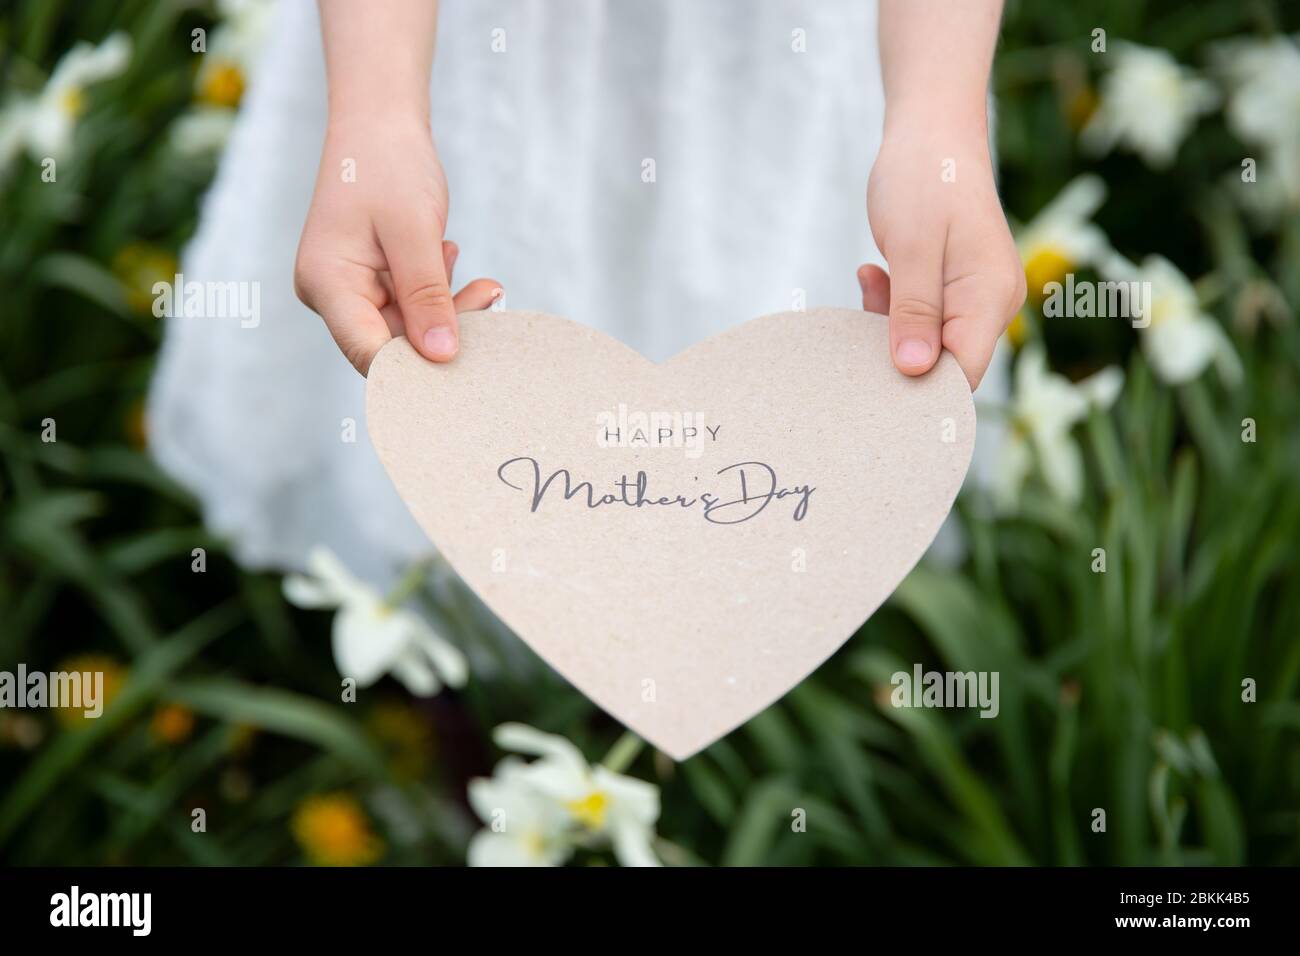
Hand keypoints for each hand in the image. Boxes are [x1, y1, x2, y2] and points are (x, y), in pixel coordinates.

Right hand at [294, 114, 499, 374]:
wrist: (379, 121)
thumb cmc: (388, 163)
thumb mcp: (414, 230)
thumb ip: (427, 295)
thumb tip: (442, 356)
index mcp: (326, 283)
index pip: (369, 354)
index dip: (417, 371)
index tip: (468, 364)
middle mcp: (332, 293)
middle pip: (393, 346)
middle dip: (446, 331)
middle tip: (492, 299)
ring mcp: (351, 289)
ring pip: (409, 329)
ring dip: (450, 309)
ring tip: (483, 282)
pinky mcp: (374, 281)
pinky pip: (412, 306)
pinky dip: (440, 293)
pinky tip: (447, 258)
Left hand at [863, 121, 1025, 389]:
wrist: (932, 130)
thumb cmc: (924, 177)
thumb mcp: (910, 246)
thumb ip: (913, 310)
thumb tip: (913, 370)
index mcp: (990, 297)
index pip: (960, 375)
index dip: (918, 390)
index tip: (870, 381)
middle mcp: (992, 304)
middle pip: (944, 366)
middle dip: (897, 354)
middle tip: (863, 310)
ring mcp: (976, 298)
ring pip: (928, 345)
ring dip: (889, 325)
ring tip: (872, 278)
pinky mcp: (956, 289)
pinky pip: (923, 320)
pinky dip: (892, 308)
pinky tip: (875, 274)